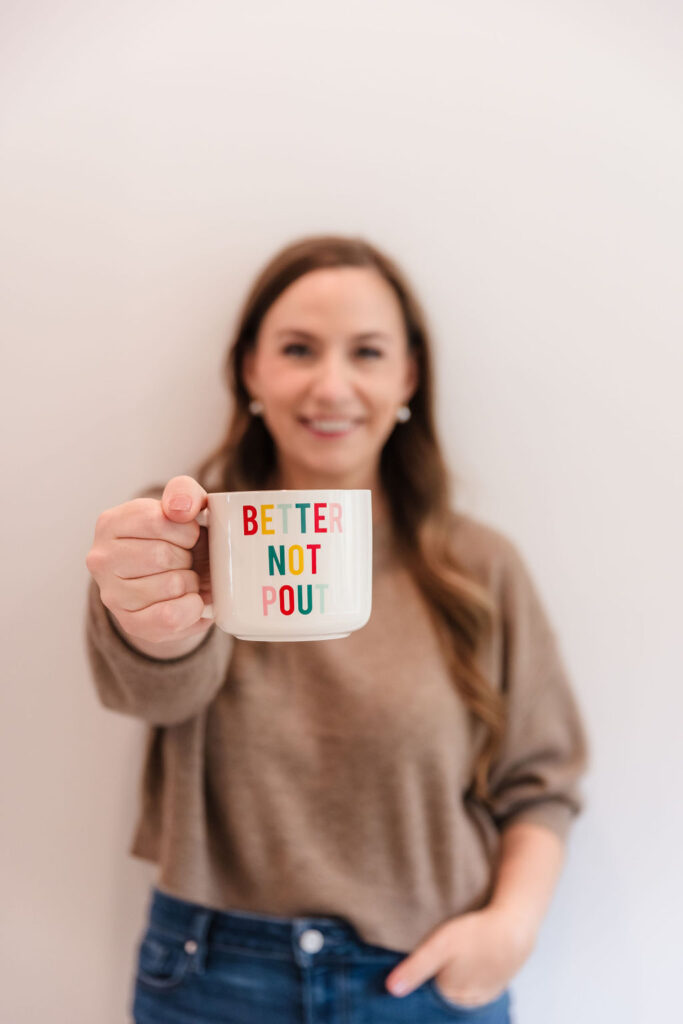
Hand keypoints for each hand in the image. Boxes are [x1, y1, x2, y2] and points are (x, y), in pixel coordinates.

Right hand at [85, 475, 212, 644]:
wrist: (179, 583)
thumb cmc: (181, 539)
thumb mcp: (186, 505)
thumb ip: (184, 492)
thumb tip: (179, 508)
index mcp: (110, 523)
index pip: (159, 520)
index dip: (187, 530)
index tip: (188, 536)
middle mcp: (101, 558)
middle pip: (164, 555)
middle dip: (189, 558)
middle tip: (185, 561)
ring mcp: (112, 594)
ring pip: (172, 585)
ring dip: (192, 583)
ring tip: (185, 579)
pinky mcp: (130, 623)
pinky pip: (170, 616)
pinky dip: (192, 608)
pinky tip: (191, 601)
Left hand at [385, 906, 533, 1006]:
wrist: (516, 929)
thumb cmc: (476, 934)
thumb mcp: (439, 946)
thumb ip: (415, 968)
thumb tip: (391, 990)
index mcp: (449, 994)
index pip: (426, 990)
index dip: (422, 972)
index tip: (424, 955)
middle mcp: (466, 1001)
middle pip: (444, 990)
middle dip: (438, 975)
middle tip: (443, 951)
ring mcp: (483, 994)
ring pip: (461, 988)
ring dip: (457, 975)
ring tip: (459, 954)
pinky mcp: (497, 984)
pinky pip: (477, 983)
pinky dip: (473, 973)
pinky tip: (473, 958)